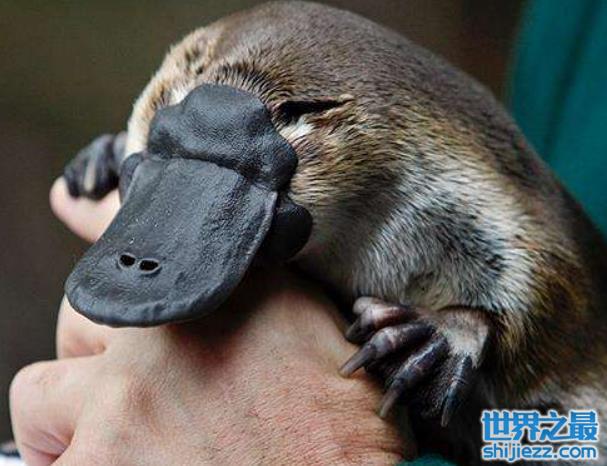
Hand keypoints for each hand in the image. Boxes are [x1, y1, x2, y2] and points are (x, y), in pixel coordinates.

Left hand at [9, 180, 410, 464]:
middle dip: (100, 357)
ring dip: (74, 416)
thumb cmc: (340, 432)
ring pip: (43, 390)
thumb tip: (216, 291)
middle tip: (145, 394)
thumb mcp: (312, 338)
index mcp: (230, 289)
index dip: (100, 213)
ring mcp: (128, 395)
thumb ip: (255, 299)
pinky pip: (45, 458)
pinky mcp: (99, 462)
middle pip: (82, 316)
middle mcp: (174, 327)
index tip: (72, 200)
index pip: (143, 225)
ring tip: (131, 443)